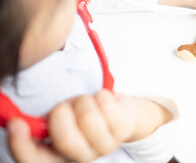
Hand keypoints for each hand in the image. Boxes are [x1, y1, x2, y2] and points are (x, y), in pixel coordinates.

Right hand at [8, 90, 169, 162]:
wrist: (117, 111)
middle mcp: (81, 157)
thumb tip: (17, 122)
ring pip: (87, 117)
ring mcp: (104, 146)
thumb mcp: (59, 117)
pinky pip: (107, 106)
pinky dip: (101, 96)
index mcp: (60, 154)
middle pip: (65, 139)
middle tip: (66, 105)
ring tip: (87, 102)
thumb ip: (43, 123)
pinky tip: (103, 102)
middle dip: (62, 112)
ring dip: (84, 101)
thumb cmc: (83, 114)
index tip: (16, 124)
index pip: (34, 160)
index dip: (21, 145)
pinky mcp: (122, 131)